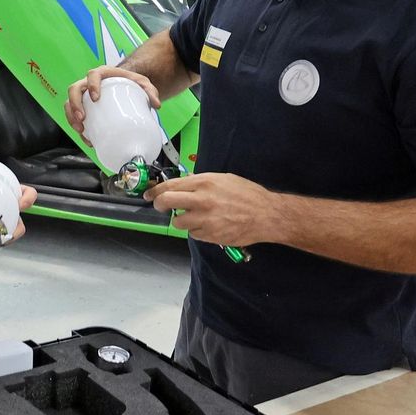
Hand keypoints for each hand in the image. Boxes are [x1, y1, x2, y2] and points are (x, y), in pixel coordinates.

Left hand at [0, 146, 36, 240]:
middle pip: (21, 222)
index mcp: (14, 191)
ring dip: (3, 239)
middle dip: (16, 229)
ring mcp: (2, 218)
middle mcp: (11, 207)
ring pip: (9, 233)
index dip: (28, 200)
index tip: (20, 204)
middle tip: (5, 232)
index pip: (30, 195)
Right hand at [63, 66, 160, 139]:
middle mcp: (88, 83)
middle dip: (75, 105)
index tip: (95, 98)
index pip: (92, 75)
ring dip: (71, 117)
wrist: (125, 86)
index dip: (91, 85)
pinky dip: (77, 127)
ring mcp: (83, 95)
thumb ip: (150, 91)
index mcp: (102, 73)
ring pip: (69, 103)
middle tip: (82, 118)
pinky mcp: (83, 107)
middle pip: (74, 90)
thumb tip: (156, 105)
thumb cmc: (131, 82)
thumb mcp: (142, 83)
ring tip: (81, 130)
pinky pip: (73, 115)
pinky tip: (86, 137)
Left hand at [145, 172, 277, 247]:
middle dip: (160, 205)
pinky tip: (209, 225)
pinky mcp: (210, 235)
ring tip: (194, 217)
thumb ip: (201, 182)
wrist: (266, 215)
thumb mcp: (223, 179)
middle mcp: (202, 200)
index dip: (155, 190)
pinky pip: (193, 234)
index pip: (170, 186)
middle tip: (161, 206)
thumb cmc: (247, 194)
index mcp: (204, 182)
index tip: (149, 194)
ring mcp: (205, 219)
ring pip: (178, 222)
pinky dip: (197, 230)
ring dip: (181, 220)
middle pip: (166, 202)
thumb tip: (183, 185)